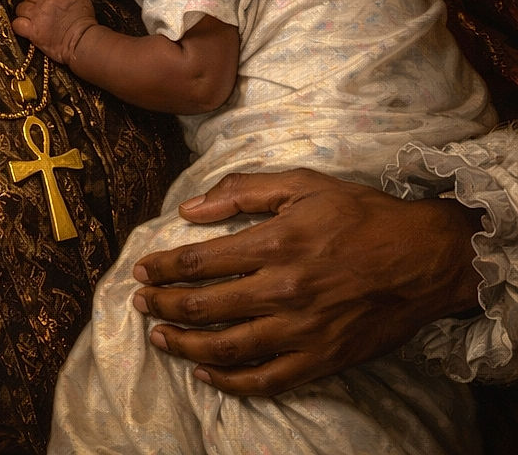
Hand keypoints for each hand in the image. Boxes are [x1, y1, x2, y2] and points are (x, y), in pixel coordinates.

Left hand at [12, 0, 97, 64]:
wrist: (83, 41)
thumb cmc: (85, 23)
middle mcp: (45, 0)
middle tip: (37, 8)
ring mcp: (37, 15)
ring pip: (20, 7)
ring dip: (24, 13)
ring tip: (31, 19)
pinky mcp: (33, 31)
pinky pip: (17, 23)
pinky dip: (19, 25)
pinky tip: (25, 28)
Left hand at [131, 168, 481, 395]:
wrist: (424, 257)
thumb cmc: (360, 214)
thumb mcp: (301, 184)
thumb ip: (242, 191)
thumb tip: (189, 208)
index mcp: (275, 244)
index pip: (199, 261)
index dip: (162, 267)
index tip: (141, 269)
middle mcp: (283, 291)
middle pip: (204, 305)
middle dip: (163, 304)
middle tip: (140, 303)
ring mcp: (302, 331)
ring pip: (227, 347)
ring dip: (184, 344)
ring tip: (159, 338)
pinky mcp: (322, 359)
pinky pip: (266, 380)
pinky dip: (230, 381)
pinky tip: (205, 373)